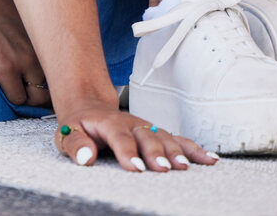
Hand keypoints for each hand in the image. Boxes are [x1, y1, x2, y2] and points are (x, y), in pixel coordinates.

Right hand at [0, 0, 49, 109]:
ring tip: (13, 92)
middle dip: (41, 95)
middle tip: (28, 94)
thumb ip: (32, 32)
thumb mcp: (23, 11)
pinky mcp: (5, 69)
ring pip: (36, 98)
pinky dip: (9, 98)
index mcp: (48, 35)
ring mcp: (25, 61)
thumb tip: (32, 42)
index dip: (51, 81)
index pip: (62, 70)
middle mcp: (43, 49)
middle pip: (52, 88)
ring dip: (25, 98)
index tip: (41, 84)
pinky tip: (1, 88)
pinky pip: (16, 98)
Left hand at [53, 96, 219, 170]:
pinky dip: (194, 149)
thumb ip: (75, 145)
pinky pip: (178, 139)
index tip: (136, 167)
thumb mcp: (67, 133)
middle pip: (147, 137)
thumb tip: (85, 157)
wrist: (89, 107)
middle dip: (157, 153)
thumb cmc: (80, 125)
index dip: (128, 151)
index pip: (119, 136)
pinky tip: (208, 159)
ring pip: (165, 138)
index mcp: (108, 122)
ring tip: (185, 167)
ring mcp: (146, 127)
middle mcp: (131, 123)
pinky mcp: (157, 133)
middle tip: (164, 169)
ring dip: (177, 152)